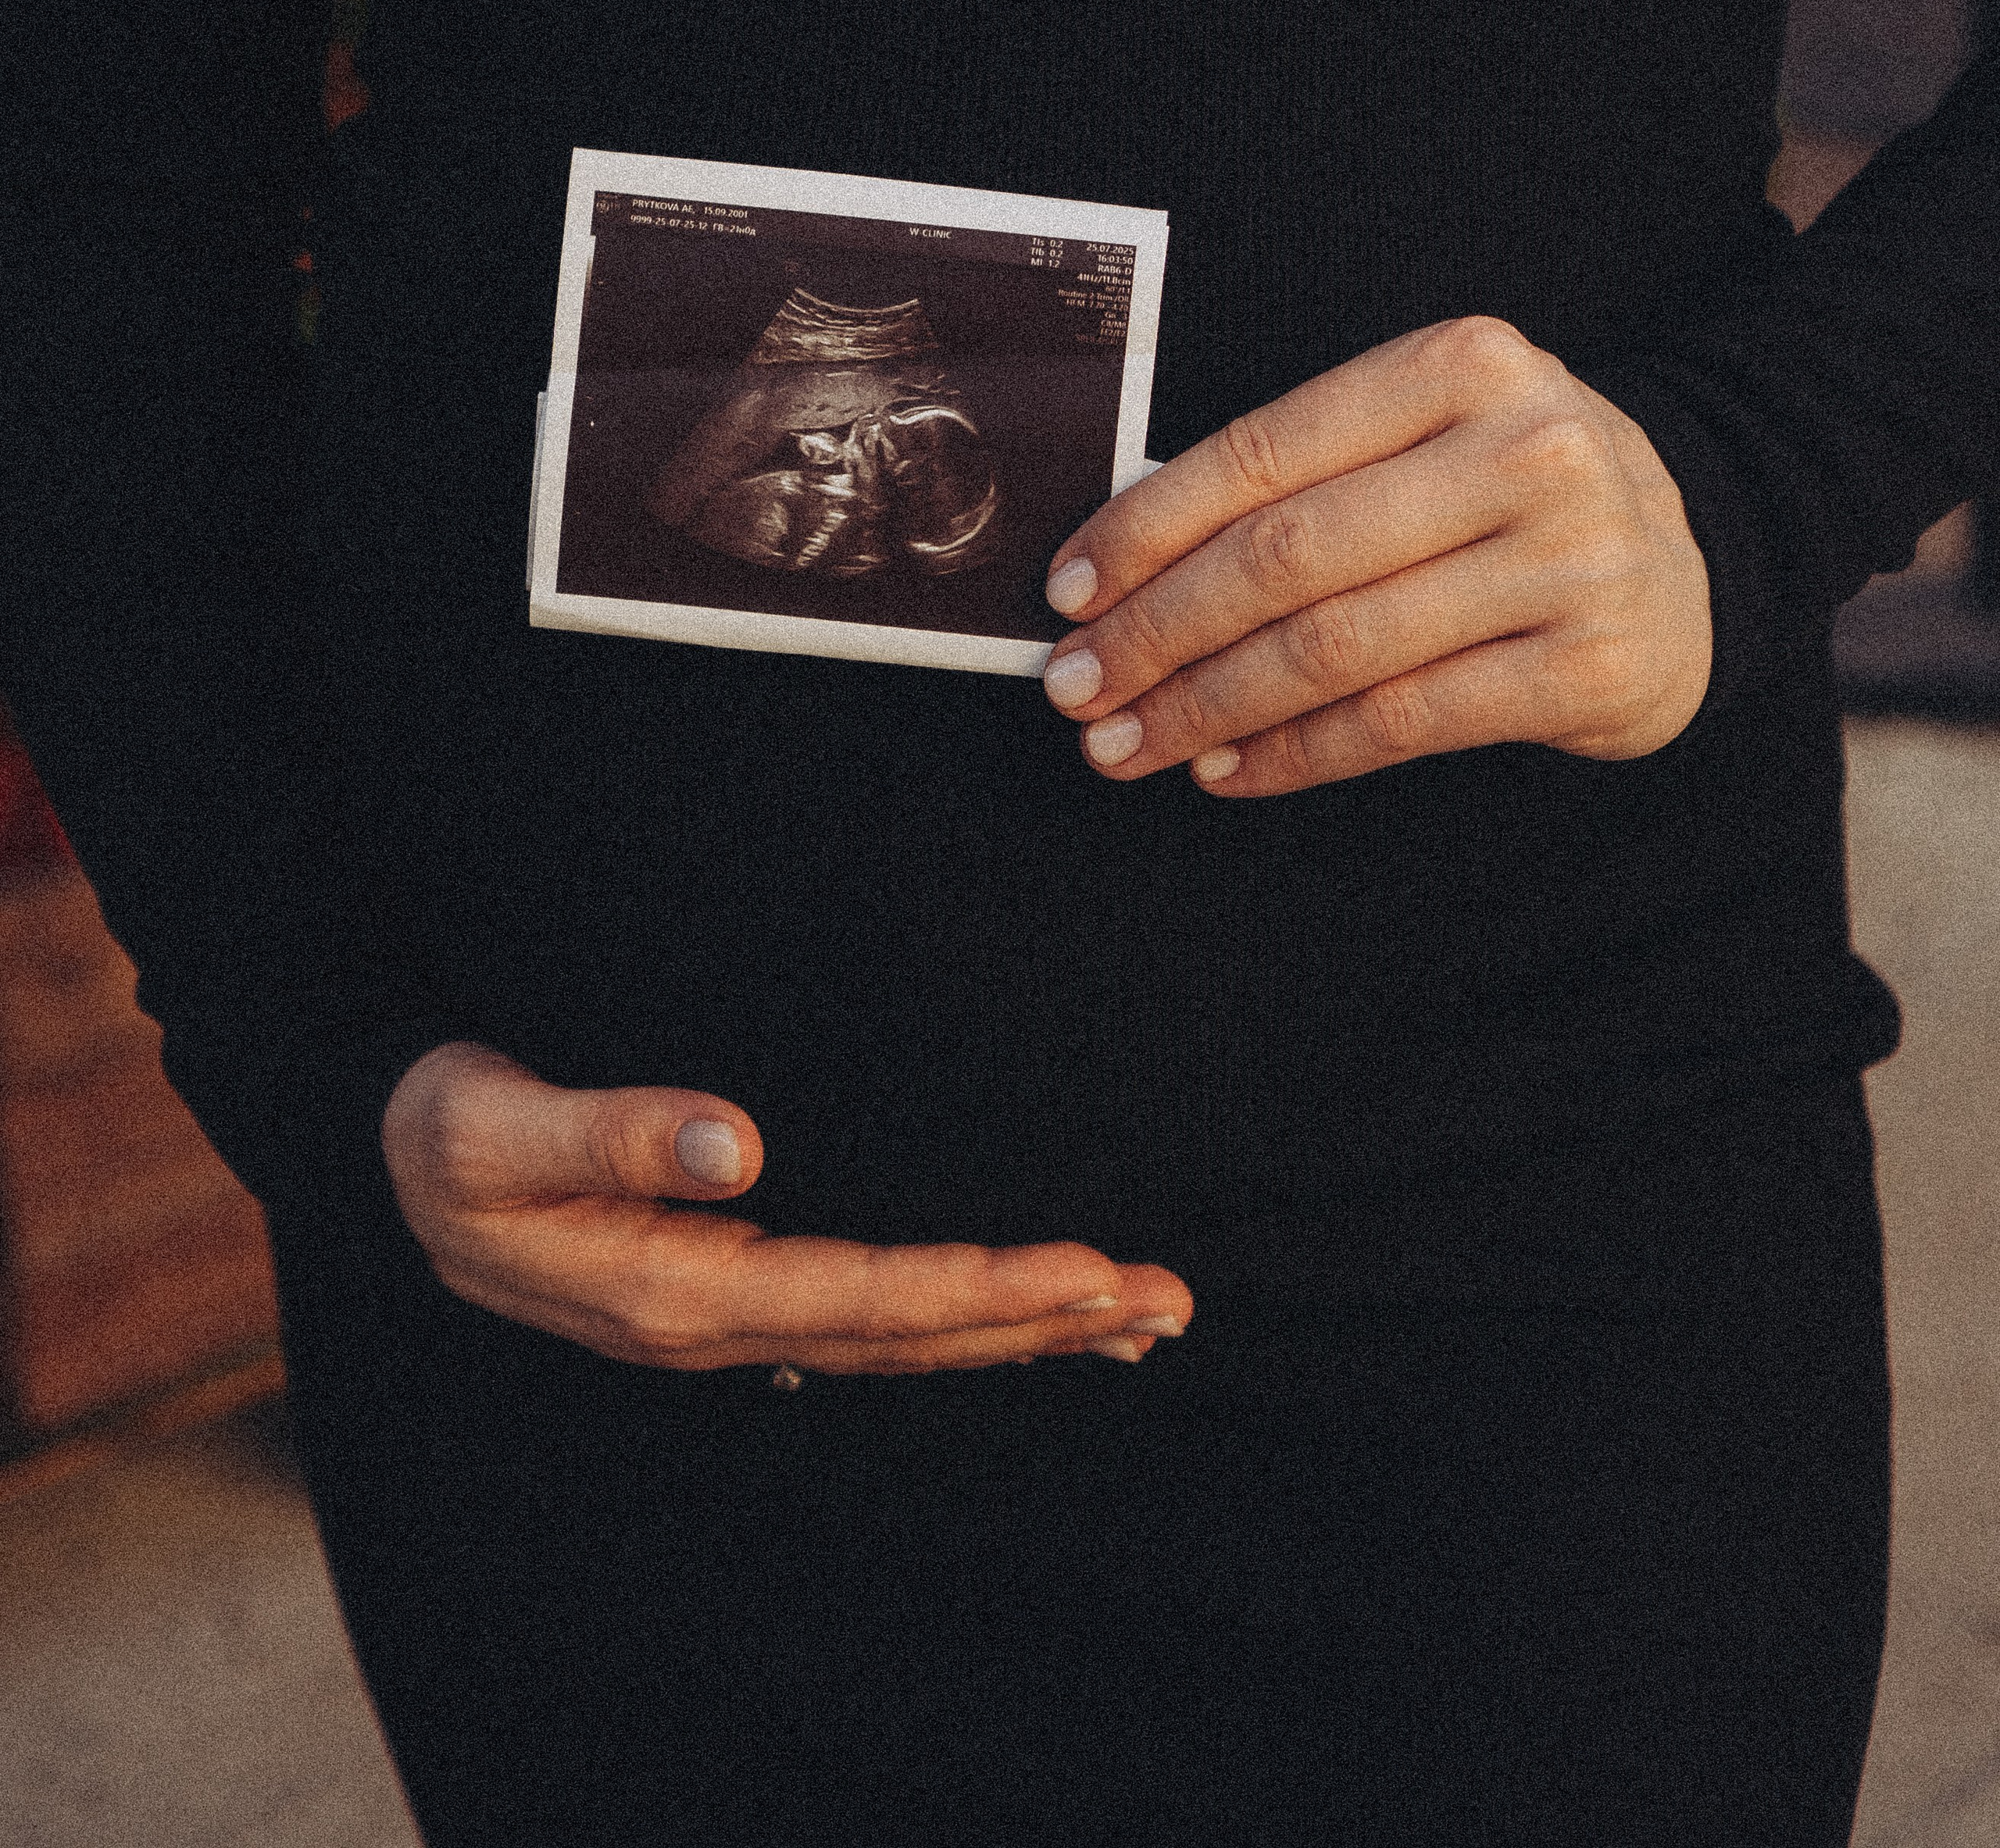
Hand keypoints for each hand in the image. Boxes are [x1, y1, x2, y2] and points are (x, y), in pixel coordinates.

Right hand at [381, 1042, 1192, 1374]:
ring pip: (903, 1334)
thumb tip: (738, 1138)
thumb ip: (612, 1127)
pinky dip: (959, 1313)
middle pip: (910, 1333)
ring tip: (1138, 1315)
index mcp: (676, 1290)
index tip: (1087, 1269)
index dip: (982, 1290)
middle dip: (1041, 1320)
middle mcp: (717, 1319)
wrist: (389, 1156)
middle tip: (1165, 1300)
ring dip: (1021, 1327)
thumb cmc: (445, 1130)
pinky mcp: (729, 1284)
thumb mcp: (496, 1124)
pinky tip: (1023, 1312)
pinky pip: (868, 1313)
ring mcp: (726, 1313)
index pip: (865, 1299)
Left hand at [1041, 315, 1711, 797]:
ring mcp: (1571, 560)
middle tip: (1079, 686)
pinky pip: (1405, 722)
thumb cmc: (1512, 491)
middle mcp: (1526, 450)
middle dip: (1159, 630)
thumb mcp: (1430, 435)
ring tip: (1129, 744)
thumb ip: (1304, 477)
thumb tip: (1123, 565)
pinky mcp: (1592, 666)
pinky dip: (1297, 755)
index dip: (1148, 527)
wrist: (1694, 553)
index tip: (1069, 589)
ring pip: (1337, 650)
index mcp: (1462, 363)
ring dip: (1209, 707)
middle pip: (1290, 556)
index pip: (1264, 450)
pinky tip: (1228, 771)